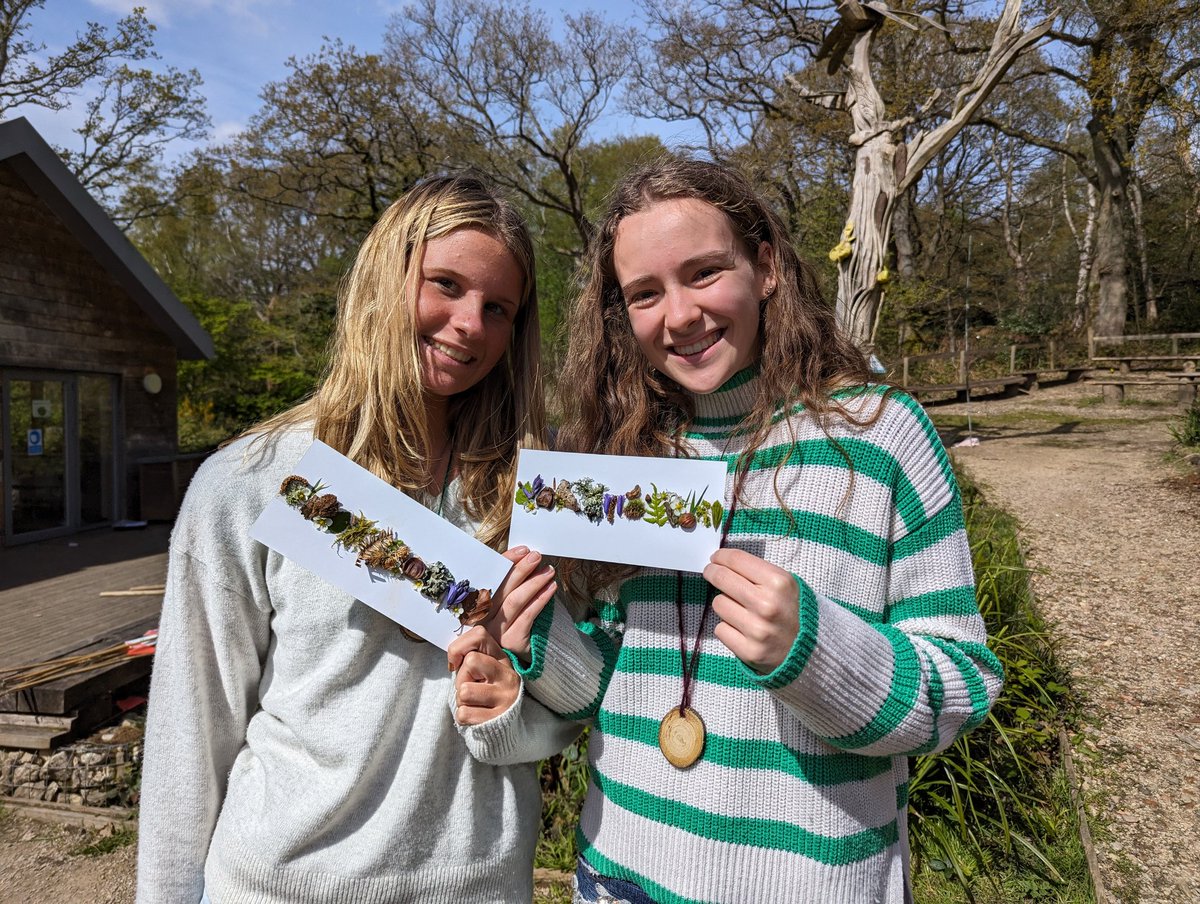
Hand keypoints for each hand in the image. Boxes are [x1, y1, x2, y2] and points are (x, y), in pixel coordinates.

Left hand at [448, 626, 520, 725]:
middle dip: (461, 678)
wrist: (504, 730)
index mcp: (503, 660)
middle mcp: (508, 676)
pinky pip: (463, 713)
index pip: (480, 635)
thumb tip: (453, 657)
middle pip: (470, 661)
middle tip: (471, 688)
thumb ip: (470, 657)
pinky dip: (463, 718)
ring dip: (461, 700)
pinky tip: (476, 717)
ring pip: (464, 691)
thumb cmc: (486, 695)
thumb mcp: (484, 671)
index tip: (457, 662)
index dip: (459, 646)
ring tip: (474, 704)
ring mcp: (505, 699)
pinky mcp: (496, 720)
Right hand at [486, 545, 556, 663]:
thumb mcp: (498, 613)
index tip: (522, 550)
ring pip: (515, 601)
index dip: (506, 562)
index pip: (490, 579)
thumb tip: (523, 562)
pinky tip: (551, 590)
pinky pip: (527, 617)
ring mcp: (495, 632)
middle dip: (521, 569)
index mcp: (476, 607)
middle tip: (536, 556)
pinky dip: (540, 600)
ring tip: (549, 572)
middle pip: (502, 588)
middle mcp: (482, 618)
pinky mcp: (510, 642)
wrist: (504, 673)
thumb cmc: (503, 636)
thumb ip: (505, 592)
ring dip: (534, 583)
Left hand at [704, 548, 799, 674]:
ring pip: (718, 604)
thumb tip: (724, 562)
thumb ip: (759, 573)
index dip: (721, 556)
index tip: (716, 558)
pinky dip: (728, 628)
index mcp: (779, 583)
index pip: (737, 560)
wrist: (812, 651)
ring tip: (741, 609)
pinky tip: (742, 629)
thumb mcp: (787, 585)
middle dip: (713, 572)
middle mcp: (767, 605)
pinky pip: (720, 629)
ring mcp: (757, 630)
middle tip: (711, 572)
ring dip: (725, 604)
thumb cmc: (794, 613)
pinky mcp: (749, 651)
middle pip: (722, 578)